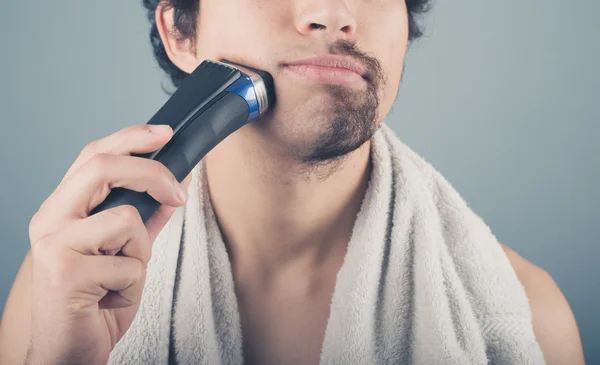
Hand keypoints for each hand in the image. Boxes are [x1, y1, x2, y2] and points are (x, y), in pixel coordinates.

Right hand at [26, 124, 191, 364]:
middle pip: (103, 167)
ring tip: (120, 278)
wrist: (69, 352)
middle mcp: (51, 219)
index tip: (165, 134)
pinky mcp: (64, 274)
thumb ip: (146, 220)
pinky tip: (111, 299)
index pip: (94, 156)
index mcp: (64, 209)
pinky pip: (127, 264)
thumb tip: (174, 189)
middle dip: (152, 174)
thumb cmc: (95, 302)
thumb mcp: (126, 253)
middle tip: (178, 193)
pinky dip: (132, 285)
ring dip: (140, 253)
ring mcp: (53, 245)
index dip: (130, 138)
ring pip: (126, 219)